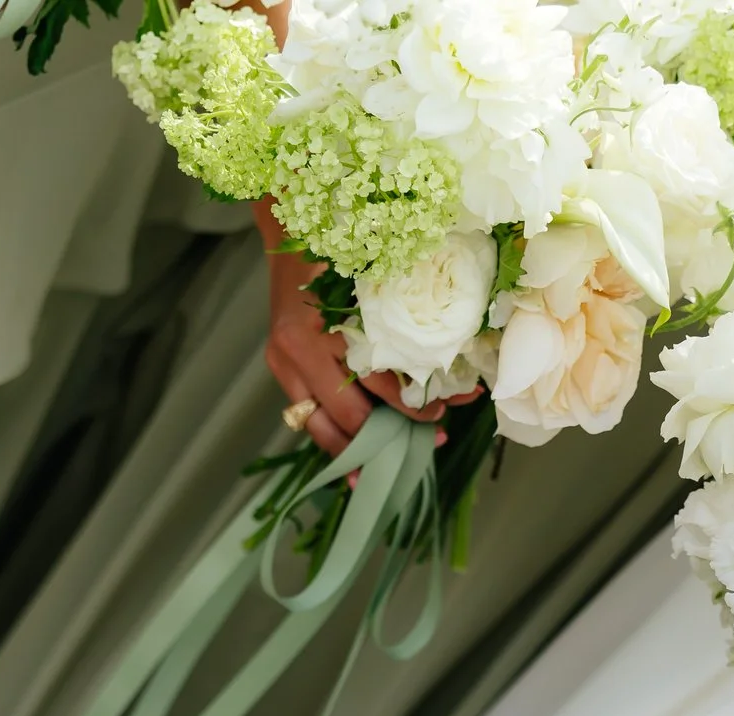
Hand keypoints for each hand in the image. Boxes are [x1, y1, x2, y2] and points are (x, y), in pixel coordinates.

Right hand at [258, 204, 477, 456]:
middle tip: (432, 440)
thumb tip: (451, 357)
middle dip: (388, 439)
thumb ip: (399, 316)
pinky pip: (309, 416)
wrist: (286, 229)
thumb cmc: (336, 245)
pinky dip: (336, 434)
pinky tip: (357, 455)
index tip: (442, 410)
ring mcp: (284, 364)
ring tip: (386, 468)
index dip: (408, 407)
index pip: (370, 386)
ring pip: (320, 429)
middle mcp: (296, 352)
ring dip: (356, 453)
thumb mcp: (371, 274)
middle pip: (345, 418)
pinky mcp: (282, 370)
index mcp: (321, 326)